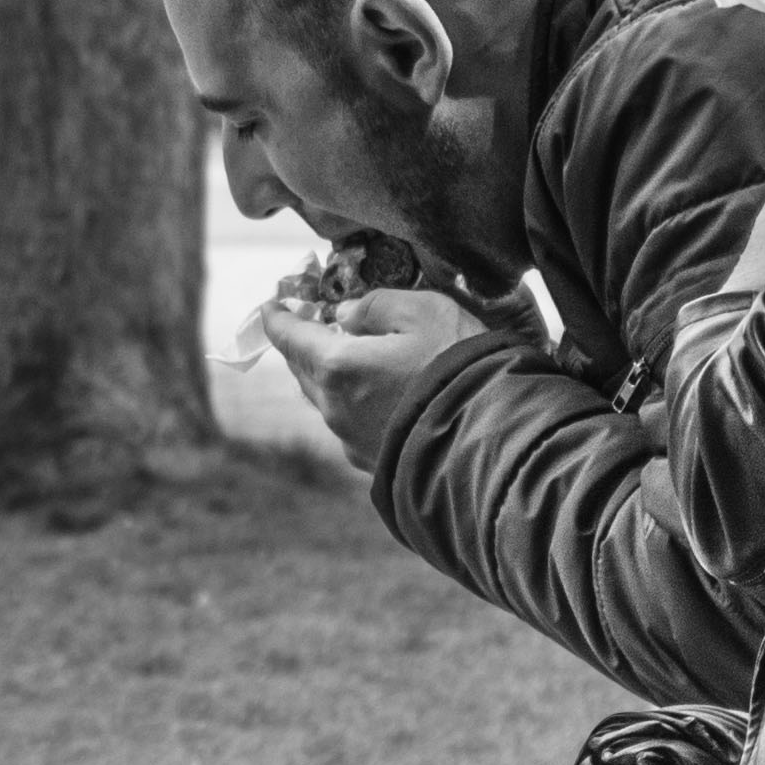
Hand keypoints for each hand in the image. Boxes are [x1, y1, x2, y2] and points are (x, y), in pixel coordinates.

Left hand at [260, 283, 483, 473]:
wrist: (492, 442)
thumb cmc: (461, 368)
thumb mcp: (424, 312)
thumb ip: (376, 306)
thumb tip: (344, 316)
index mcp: (338, 366)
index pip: (289, 337)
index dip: (277, 317)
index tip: (272, 303)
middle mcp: (334, 407)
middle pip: (302, 370)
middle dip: (303, 344)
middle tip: (312, 323)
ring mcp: (351, 440)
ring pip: (325, 399)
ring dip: (328, 375)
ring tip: (349, 357)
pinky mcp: (372, 462)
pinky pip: (349, 423)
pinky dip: (352, 402)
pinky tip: (376, 395)